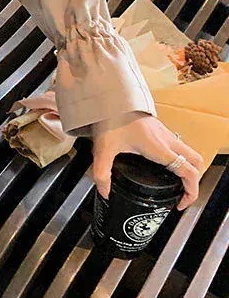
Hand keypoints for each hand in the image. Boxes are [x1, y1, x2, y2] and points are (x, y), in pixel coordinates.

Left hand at [90, 111, 205, 209]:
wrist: (110, 94)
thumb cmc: (110, 118)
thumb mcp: (103, 149)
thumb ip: (102, 173)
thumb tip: (105, 192)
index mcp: (159, 148)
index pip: (189, 172)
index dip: (191, 191)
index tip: (180, 203)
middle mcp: (167, 140)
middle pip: (195, 161)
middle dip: (193, 180)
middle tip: (180, 193)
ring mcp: (164, 132)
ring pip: (188, 151)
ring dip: (186, 167)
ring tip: (172, 181)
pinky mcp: (158, 127)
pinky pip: (177, 145)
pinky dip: (177, 157)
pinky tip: (159, 162)